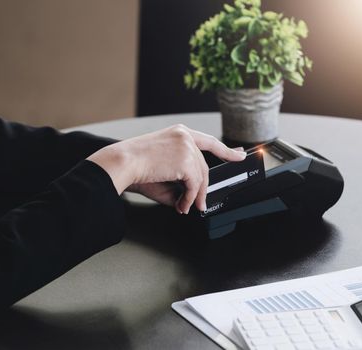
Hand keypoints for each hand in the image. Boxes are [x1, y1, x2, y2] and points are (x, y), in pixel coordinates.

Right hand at [88, 124, 246, 213]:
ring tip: (187, 207)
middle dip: (204, 187)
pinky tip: (182, 204)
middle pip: (204, 165)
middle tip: (201, 203)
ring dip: (194, 196)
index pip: (209, 141)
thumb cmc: (134, 165)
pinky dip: (189, 198)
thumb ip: (181, 179)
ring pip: (201, 176)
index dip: (226, 150)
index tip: (239, 154)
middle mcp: (185, 136)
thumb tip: (192, 197)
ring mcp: (187, 146)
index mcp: (179, 133)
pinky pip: (195, 184)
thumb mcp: (163, 169)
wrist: (123, 162)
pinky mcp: (186, 159)